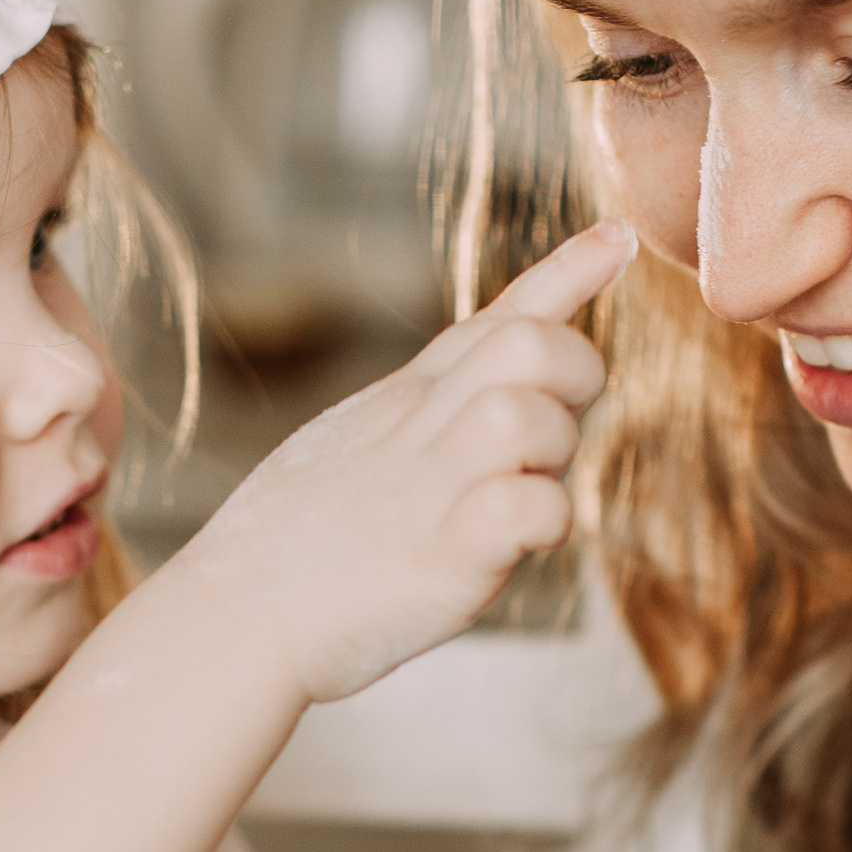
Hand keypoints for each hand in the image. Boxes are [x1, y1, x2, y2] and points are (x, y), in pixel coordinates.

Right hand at [178, 221, 631, 705]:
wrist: (234, 614)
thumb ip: (422, 419)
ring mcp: (435, 485)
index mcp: (407, 399)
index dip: (567, 272)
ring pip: (532, 413)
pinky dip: (547, 523)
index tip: (618, 237)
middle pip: (532, 343)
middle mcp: (425, 425)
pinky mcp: (446, 550)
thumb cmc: (291, 546)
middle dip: (577, 375)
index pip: (496, 315)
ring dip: (554, 455)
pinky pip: (533, 507)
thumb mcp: (354, 447)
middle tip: (557, 433)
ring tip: (520, 497)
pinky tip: (517, 546)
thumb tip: (482, 408)